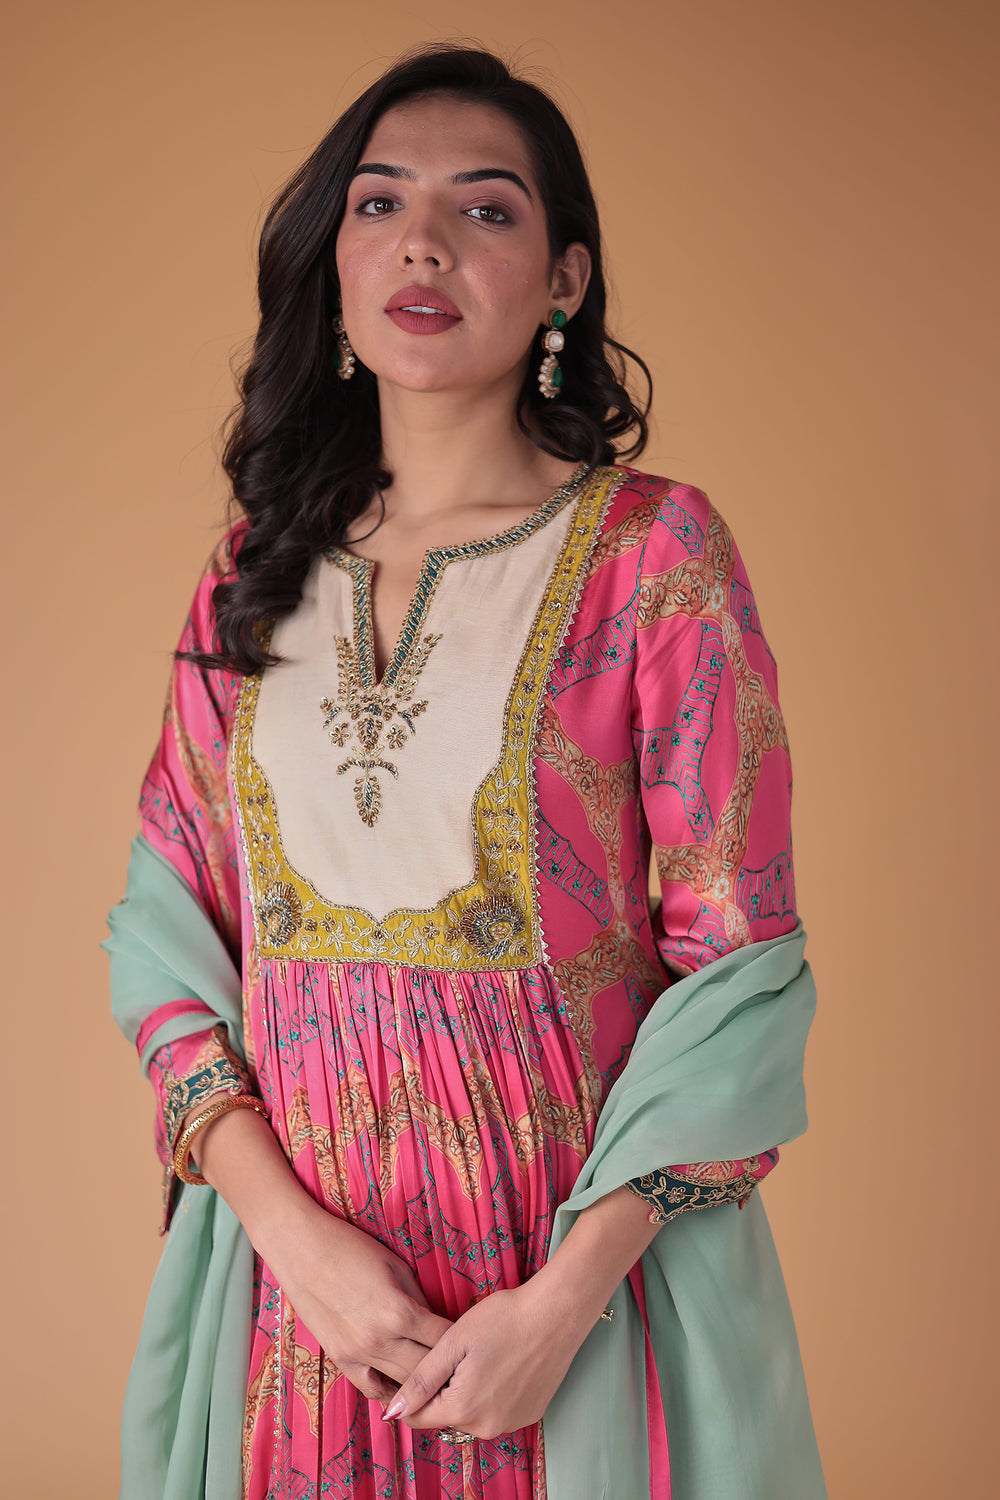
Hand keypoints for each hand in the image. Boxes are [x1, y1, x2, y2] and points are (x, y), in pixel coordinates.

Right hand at [269, 1208, 452, 1405]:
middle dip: (448, 1369)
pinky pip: (371, 1389)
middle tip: (462, 1367)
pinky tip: (405, 1392)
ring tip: (441, 1384)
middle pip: (428, 1370)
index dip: (462, 1342)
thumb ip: (418, 1299)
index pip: (445, 1340)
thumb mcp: (396, 1267)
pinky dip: (391, 1393)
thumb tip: (437, 1321)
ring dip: (423, 1385)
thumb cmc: (351, 1248)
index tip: (472, 1341)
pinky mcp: (340, 1360)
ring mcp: (358, 1354)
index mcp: (400, 1312)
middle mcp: (381, 1340)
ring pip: (402, 1385)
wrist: (302, 1249)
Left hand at [381, 1280, 593, 1438]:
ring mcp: (512, 1423)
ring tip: (482, 1354)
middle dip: (443, 1388)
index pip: (418, 1417)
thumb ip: (421, 1380)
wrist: (556, 1313)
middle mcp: (487, 1427)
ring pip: (472, 1413)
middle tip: (458, 1351)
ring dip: (467, 1391)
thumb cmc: (504, 1319)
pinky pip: (497, 1411)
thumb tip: (393, 1412)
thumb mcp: (454, 1342)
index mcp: (463, 1409)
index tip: (419, 1366)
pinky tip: (502, 1363)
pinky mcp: (530, 1414)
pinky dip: (492, 1393)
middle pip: (446, 1414)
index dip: (411, 1392)